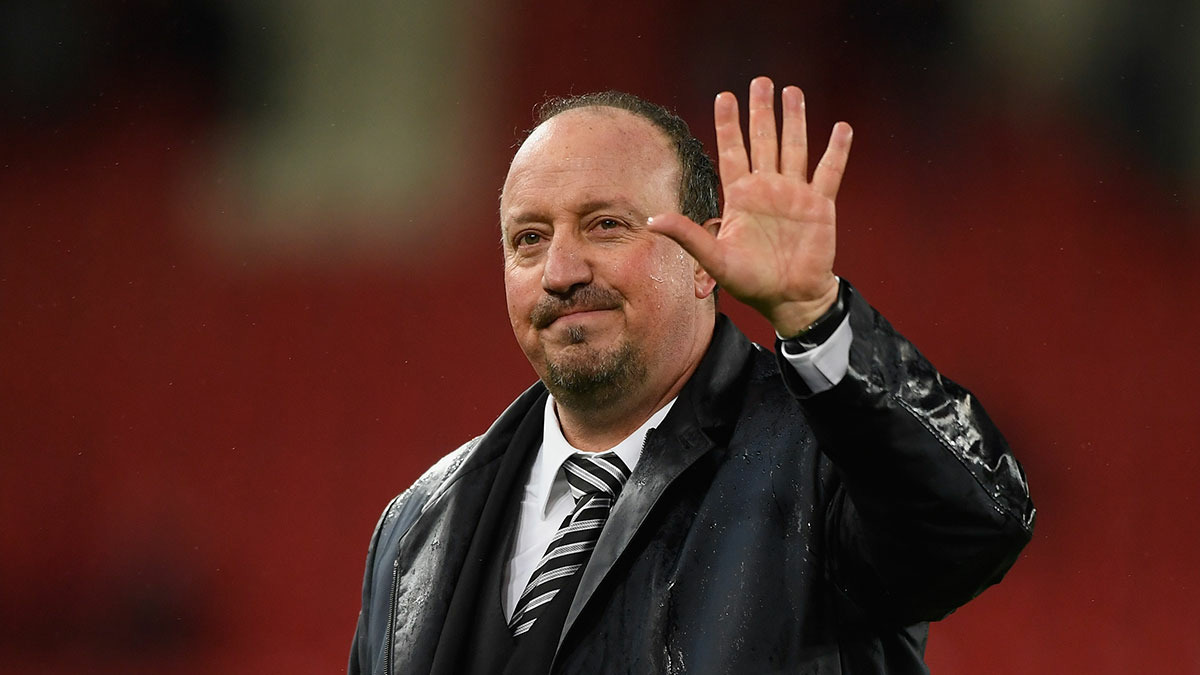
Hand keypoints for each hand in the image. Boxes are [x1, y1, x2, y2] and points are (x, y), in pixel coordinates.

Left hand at [648, 76, 852, 336]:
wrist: (789, 299)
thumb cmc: (751, 282)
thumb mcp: (715, 259)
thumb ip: (688, 236)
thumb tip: (652, 221)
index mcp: (741, 197)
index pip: (732, 151)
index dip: (728, 124)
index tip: (724, 96)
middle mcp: (767, 189)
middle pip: (763, 141)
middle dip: (761, 111)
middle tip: (760, 81)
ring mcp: (795, 195)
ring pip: (794, 148)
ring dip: (794, 120)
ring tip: (792, 91)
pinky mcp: (820, 205)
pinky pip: (829, 172)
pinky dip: (836, 151)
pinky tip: (841, 128)